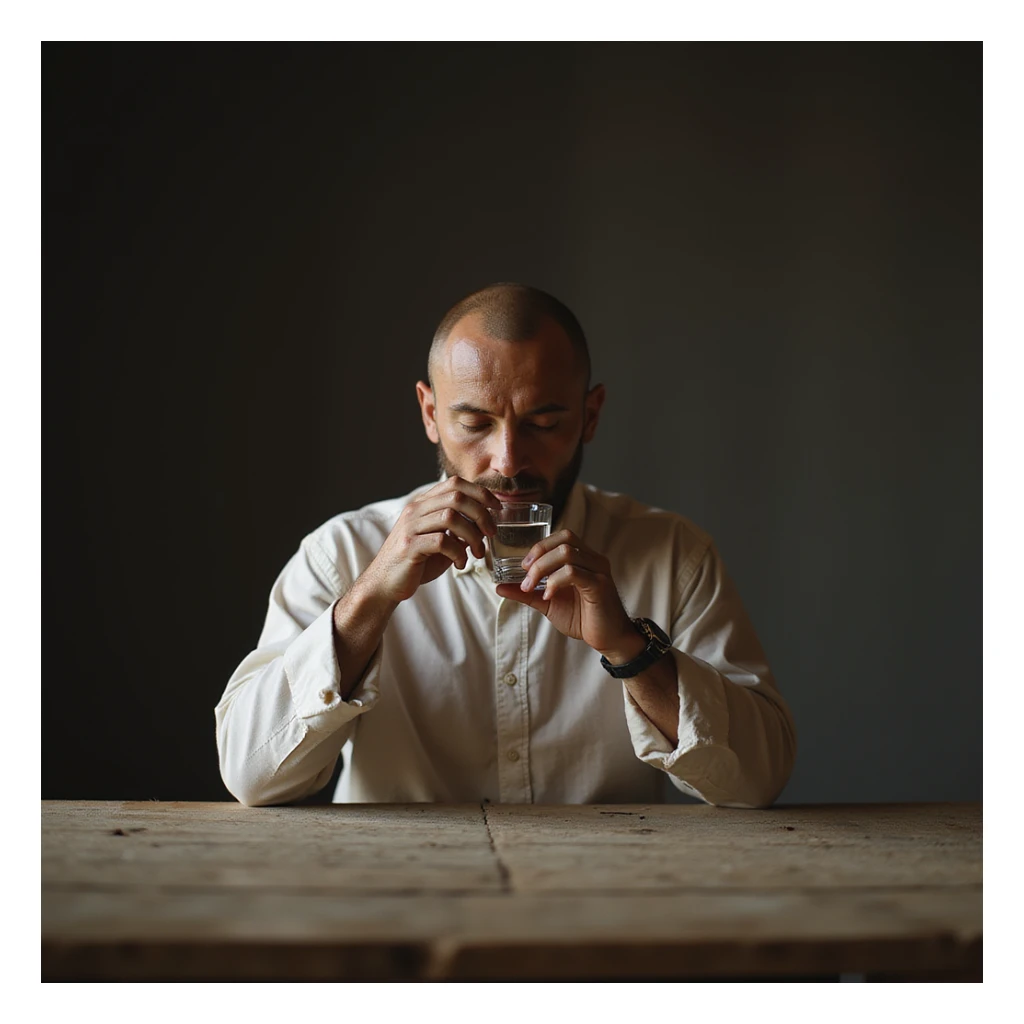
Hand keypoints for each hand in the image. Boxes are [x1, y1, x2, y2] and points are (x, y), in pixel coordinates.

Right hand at [363, 477, 502, 603]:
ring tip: (477, 552)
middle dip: (481, 514)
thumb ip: (459, 529)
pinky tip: (460, 563)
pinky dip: (458, 553)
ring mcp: (410, 526)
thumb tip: (486, 523)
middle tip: (491, 533)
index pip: (455, 483)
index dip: (480, 492)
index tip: (497, 507)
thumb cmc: (417, 562)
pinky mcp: (409, 546)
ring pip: (450, 516)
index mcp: (423, 503)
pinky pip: (441, 541)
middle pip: (457, 497)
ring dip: (472, 535)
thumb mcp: (441, 540)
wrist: (385, 584)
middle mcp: (415, 510)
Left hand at [494, 529, 640, 657]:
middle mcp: (593, 559)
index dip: (540, 546)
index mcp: (584, 558)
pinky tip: (548, 595)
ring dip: (542, 568)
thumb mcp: (548, 603)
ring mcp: (598, 571)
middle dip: (539, 553)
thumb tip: (499, 586)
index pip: (562, 536)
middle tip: (525, 573)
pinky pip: (574, 572)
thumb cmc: (583, 618)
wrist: (609, 639)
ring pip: (567, 552)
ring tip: (531, 587)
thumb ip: (526, 593)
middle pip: (565, 539)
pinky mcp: (599, 586)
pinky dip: (555, 581)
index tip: (523, 566)